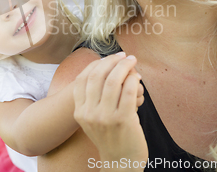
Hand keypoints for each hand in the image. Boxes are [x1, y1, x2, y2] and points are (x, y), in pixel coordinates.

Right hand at [73, 52, 147, 168]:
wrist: (120, 162)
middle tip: (124, 56)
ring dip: (125, 66)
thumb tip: (104, 67)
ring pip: (113, 81)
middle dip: (111, 61)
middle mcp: (89, 113)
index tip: (110, 57)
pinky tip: (137, 78)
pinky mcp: (123, 119)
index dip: (97, 64)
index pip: (83, 78)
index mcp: (79, 111)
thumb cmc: (110, 136)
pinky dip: (133, 79)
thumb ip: (92, 98)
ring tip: (132, 62)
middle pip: (97, 76)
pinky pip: (127, 91)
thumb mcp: (92, 119)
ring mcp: (105, 117)